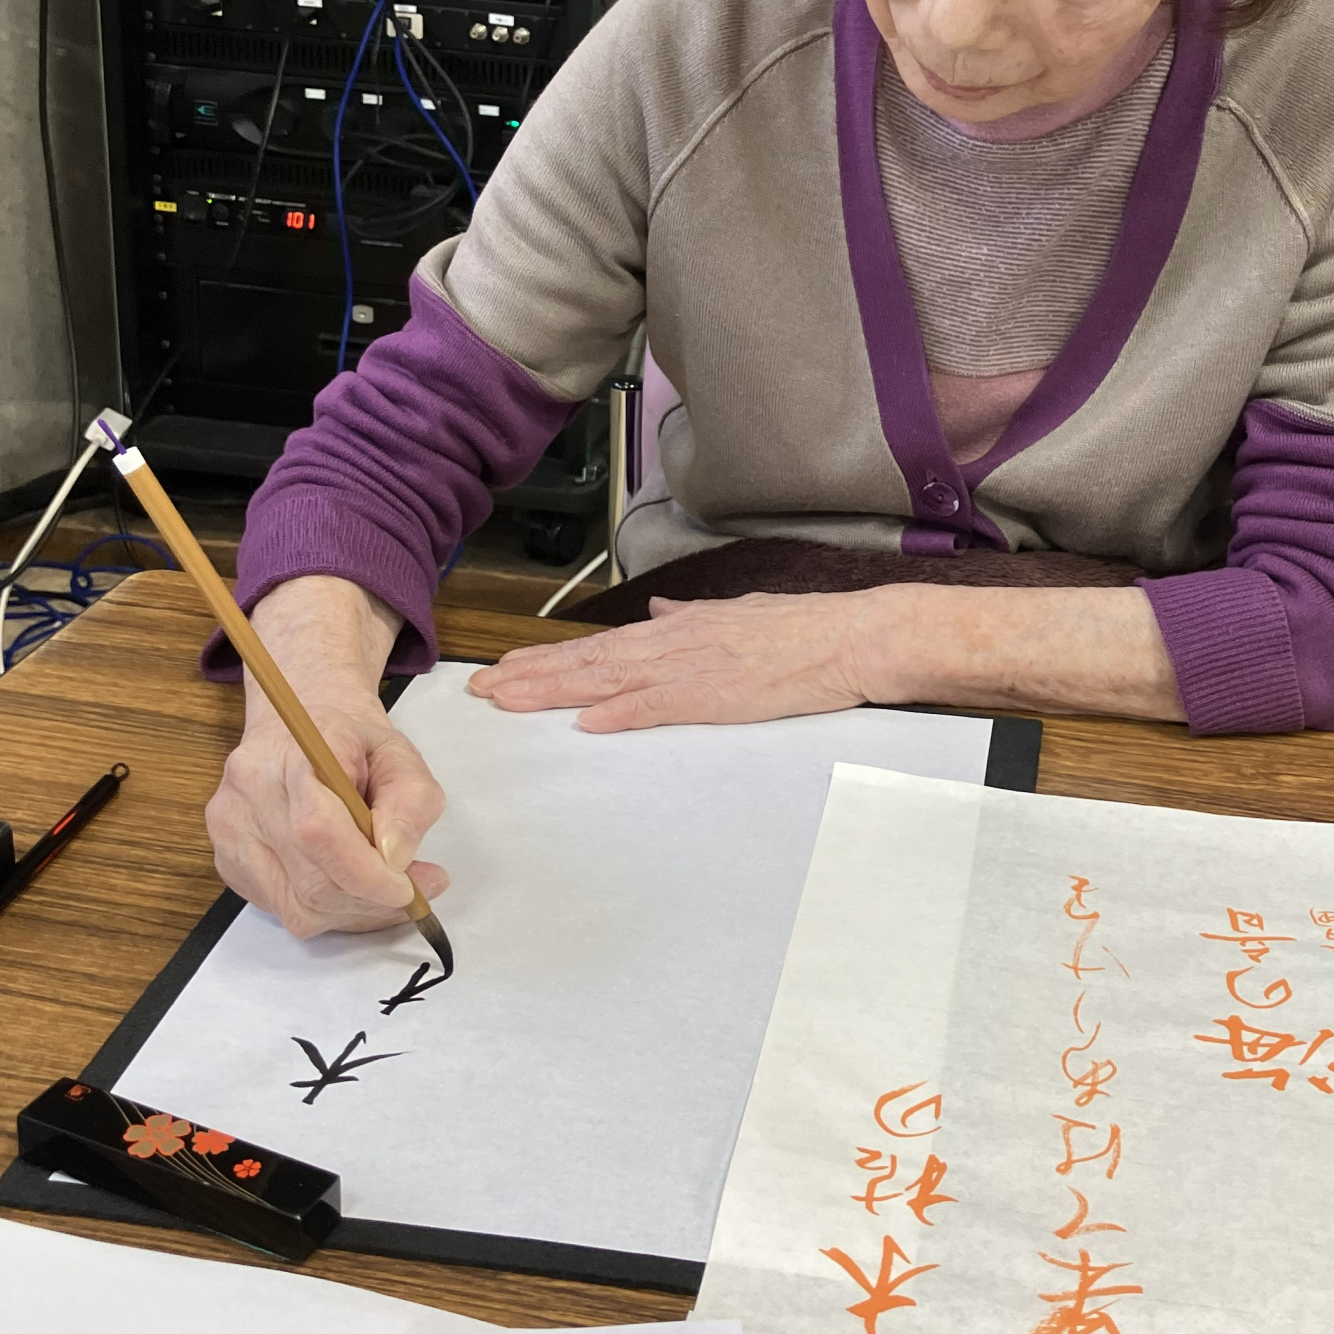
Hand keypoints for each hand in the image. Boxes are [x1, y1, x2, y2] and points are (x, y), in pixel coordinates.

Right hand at [205, 577, 448, 938]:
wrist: (298, 726)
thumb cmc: (351, 741)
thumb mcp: (399, 753)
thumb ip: (411, 801)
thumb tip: (396, 858)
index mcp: (290, 755)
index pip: (317, 830)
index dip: (365, 873)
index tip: (407, 888)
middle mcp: (246, 795)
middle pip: (309, 881)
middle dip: (369, 899)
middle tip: (413, 890)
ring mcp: (229, 832)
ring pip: (295, 907)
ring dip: (349, 910)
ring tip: (381, 887)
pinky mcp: (227, 861)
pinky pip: (281, 909)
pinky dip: (324, 908)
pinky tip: (343, 881)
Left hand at [465, 592, 889, 731]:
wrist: (852, 635)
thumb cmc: (803, 628)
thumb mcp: (738, 612)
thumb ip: (692, 617)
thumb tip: (659, 614)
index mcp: (678, 629)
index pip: (599, 646)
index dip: (548, 657)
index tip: (506, 667)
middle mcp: (675, 644)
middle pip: (589, 663)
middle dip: (531, 676)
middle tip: (481, 688)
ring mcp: (694, 669)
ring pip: (610, 681)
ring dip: (556, 691)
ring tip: (509, 700)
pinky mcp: (719, 695)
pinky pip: (661, 707)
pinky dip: (622, 714)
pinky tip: (588, 721)